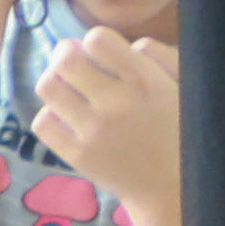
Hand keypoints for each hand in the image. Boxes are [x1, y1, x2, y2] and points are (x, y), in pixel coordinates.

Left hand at [31, 28, 180, 225]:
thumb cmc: (179, 128)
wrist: (172, 185)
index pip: (98, 40)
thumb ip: (153, 56)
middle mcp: (115, 102)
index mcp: (144, 80)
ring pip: (48, 87)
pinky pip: (43, 122)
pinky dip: (49, 113)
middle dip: (64, 53)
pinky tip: (64, 116)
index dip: (93, 41)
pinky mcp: (77, 155)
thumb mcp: (181, 83)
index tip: (97, 50)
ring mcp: (93, 131)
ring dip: (52, 80)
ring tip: (64, 85)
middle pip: (66, 60)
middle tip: (69, 58)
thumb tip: (118, 45)